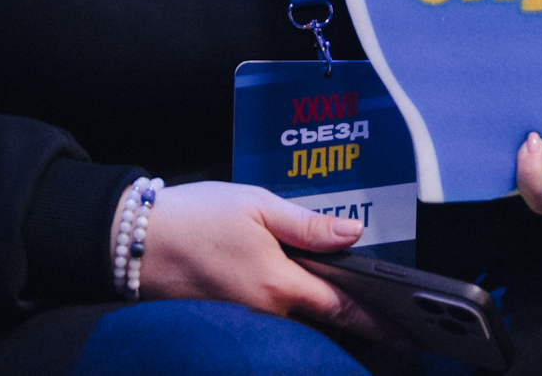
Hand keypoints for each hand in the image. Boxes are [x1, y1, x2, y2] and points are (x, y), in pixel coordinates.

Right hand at [137, 181, 380, 337]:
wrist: (133, 241)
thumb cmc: (194, 216)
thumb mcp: (256, 205)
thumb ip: (307, 224)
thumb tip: (353, 235)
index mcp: (280, 283)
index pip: (343, 310)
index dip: (379, 324)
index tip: (408, 336)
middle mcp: (267, 313)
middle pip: (325, 326)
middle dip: (358, 329)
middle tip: (392, 330)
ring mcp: (246, 323)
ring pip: (300, 329)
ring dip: (327, 326)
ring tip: (358, 320)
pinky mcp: (227, 322)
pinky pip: (273, 327)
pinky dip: (296, 322)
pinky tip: (303, 307)